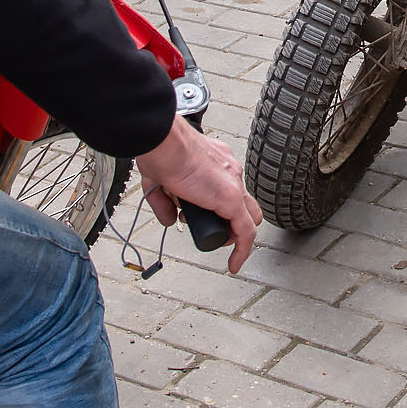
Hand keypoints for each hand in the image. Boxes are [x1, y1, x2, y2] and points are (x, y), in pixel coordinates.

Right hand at [135, 114, 261, 273]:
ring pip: (248, 218)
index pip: (226, 188)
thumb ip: (164, 202)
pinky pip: (246, 232)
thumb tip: (170, 220)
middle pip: (242, 203)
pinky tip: (233, 264)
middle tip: (210, 230)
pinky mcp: (231, 199)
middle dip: (229, 222)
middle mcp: (229, 171)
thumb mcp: (159, 182)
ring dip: (232, 235)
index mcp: (215, 163)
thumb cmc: (161, 151)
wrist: (164, 143)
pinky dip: (242, 250)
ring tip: (213, 241)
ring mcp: (233, 185)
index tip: (201, 216)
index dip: (217, 207)